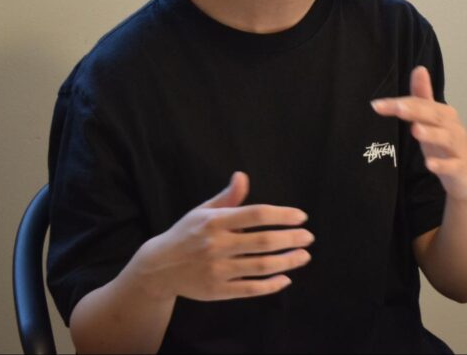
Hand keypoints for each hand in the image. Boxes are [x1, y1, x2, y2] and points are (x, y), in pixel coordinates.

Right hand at [128, 172, 312, 301]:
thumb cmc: (187, 234)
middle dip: (291, 239)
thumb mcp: (203, 211)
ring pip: (261, 266)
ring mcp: (217, 269)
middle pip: (264, 241)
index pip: (257, 214)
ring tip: (303, 256)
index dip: (282, 215)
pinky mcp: (217, 290)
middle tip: (308, 238)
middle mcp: (217, 245)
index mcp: (215, 221)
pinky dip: (271, 285)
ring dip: (287, 261)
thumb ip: (227, 197)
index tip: (301, 217)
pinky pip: (250, 289)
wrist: (158, 267)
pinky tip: (285, 278)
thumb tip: (242, 176)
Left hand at [371, 66, 466, 202]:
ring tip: (415, 130)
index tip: (377, 104)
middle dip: (416, 111)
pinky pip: (452, 165)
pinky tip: (430, 165)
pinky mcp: (460, 167)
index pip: (421, 104)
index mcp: (443, 114)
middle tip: (398, 107)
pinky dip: (442, 165)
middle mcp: (452, 127)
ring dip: (431, 134)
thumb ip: (423, 97)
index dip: (401, 103)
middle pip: (435, 116)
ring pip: (446, 138)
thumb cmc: (447, 145)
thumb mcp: (432, 120)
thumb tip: (418, 69)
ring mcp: (458, 147)